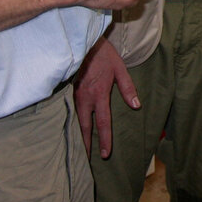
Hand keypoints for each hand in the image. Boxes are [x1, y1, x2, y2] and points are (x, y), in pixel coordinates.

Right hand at [74, 36, 139, 156]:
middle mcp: (84, 98)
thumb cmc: (103, 55)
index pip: (103, 122)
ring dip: (76, 135)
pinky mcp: (65, 91)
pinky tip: (68, 130)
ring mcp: (72, 95)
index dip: (105, 139)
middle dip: (86, 144)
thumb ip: (128, 88)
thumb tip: (136, 106)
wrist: (82, 41)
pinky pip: (67, 111)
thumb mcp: (120, 69)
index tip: (105, 154)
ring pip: (74, 120)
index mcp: (99, 94)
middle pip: (85, 126)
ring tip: (76, 150)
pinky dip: (69, 122)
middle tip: (86, 161)